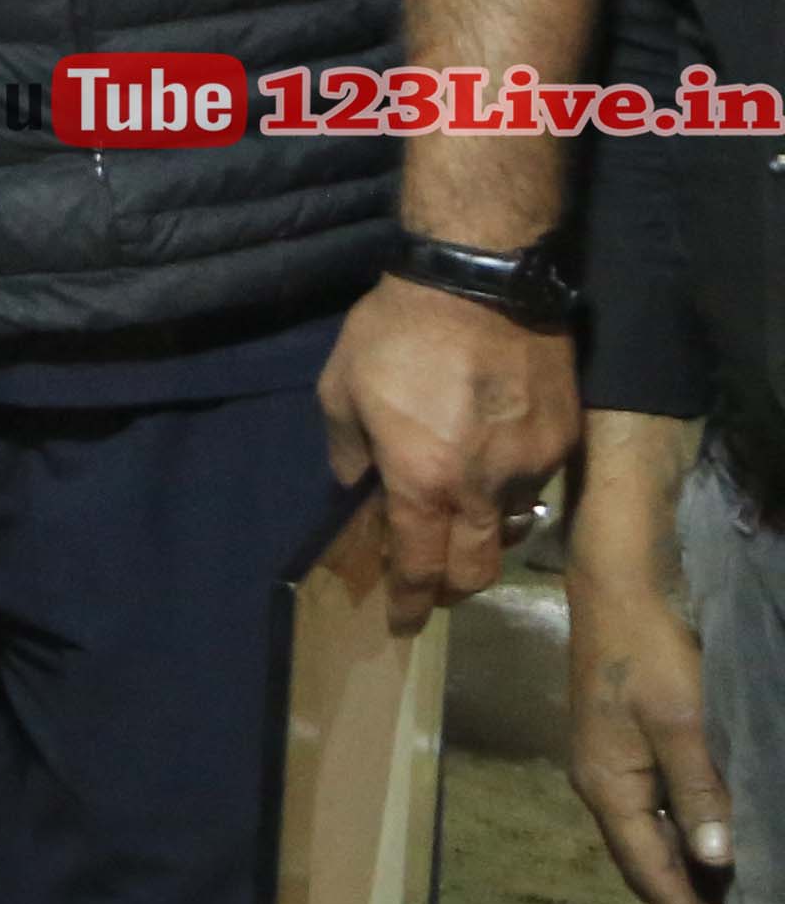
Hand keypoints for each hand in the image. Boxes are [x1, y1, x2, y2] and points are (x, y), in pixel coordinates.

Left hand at [315, 272, 581, 628]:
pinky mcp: (563, 438)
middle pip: (477, 568)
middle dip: (453, 587)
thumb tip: (356, 486)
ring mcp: (532, 466)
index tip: (405, 620)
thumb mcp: (341, 390)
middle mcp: (483, 488)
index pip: (421, 565)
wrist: (480, 283)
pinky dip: (513, 489)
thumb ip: (347, 450)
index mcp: (422, 482)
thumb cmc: (396, 334)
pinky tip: (494, 466)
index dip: (411, 600)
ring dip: (485, 535)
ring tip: (461, 518)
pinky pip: (537, 484)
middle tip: (435, 585)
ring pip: (511, 526)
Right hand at [565, 560, 740, 903]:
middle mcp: (600, 785)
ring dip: (685, 877)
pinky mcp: (620, 748)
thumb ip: (699, 791)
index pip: (650, 872)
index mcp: (608, 787)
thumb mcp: (683, 722)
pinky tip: (710, 846)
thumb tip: (717, 859)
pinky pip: (651, 813)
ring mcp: (607, 766)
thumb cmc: (650, 654)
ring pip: (647, 840)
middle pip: (643, 864)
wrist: (614, 591)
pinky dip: (681, 841)